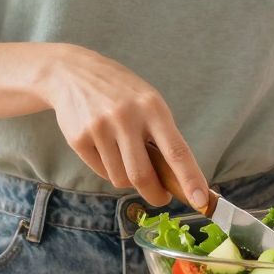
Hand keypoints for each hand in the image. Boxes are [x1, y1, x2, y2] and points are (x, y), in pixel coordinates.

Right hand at [40, 47, 206, 208]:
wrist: (72, 73)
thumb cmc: (121, 92)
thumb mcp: (148, 102)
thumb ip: (161, 136)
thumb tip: (175, 179)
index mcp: (152, 108)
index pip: (176, 151)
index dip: (190, 178)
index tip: (201, 200)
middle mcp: (126, 117)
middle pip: (143, 175)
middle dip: (155, 194)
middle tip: (162, 198)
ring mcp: (100, 128)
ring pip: (120, 178)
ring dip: (128, 179)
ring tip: (126, 157)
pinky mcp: (78, 138)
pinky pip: (101, 172)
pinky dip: (109, 170)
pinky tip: (106, 150)